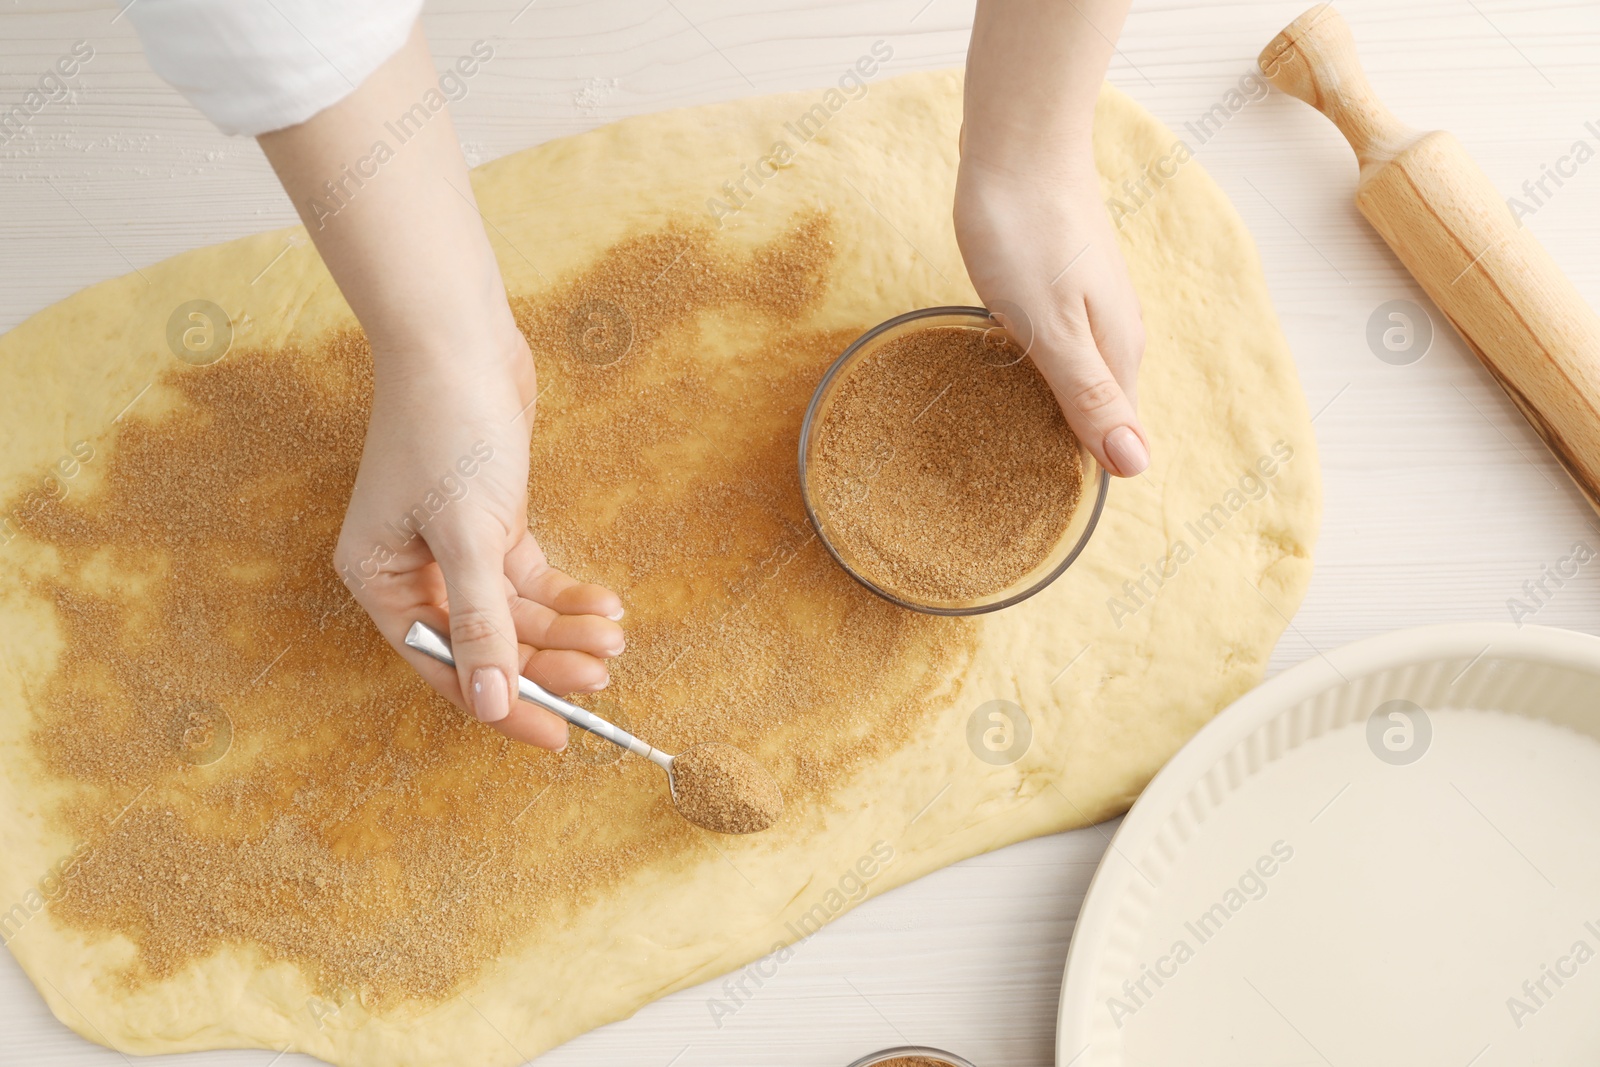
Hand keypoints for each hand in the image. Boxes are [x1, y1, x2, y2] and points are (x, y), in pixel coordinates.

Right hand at [333, 331, 623, 749]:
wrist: (458, 339)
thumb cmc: (446, 428)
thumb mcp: (468, 533)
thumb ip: (483, 622)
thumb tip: (492, 706)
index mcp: (380, 582)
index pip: (444, 668)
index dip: (503, 707)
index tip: (557, 739)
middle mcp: (411, 571)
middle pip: (486, 643)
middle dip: (546, 661)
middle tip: (603, 677)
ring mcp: (451, 546)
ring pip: (514, 612)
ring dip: (564, 628)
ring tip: (614, 638)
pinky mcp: (489, 520)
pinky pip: (528, 577)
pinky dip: (566, 593)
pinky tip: (606, 604)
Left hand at [954, 150, 1149, 476]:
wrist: (1017, 145)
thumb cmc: (1028, 233)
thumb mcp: (1053, 328)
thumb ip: (1090, 397)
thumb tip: (1137, 467)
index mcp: (1120, 354)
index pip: (1114, 440)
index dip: (1080, 475)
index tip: (1036, 510)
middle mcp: (1114, 335)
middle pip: (1096, 414)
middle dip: (1060, 450)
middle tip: (1004, 491)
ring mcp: (1088, 308)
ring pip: (1073, 380)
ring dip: (1042, 412)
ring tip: (994, 446)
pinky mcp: (1059, 287)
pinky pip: (1051, 349)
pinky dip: (1027, 373)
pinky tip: (996, 380)